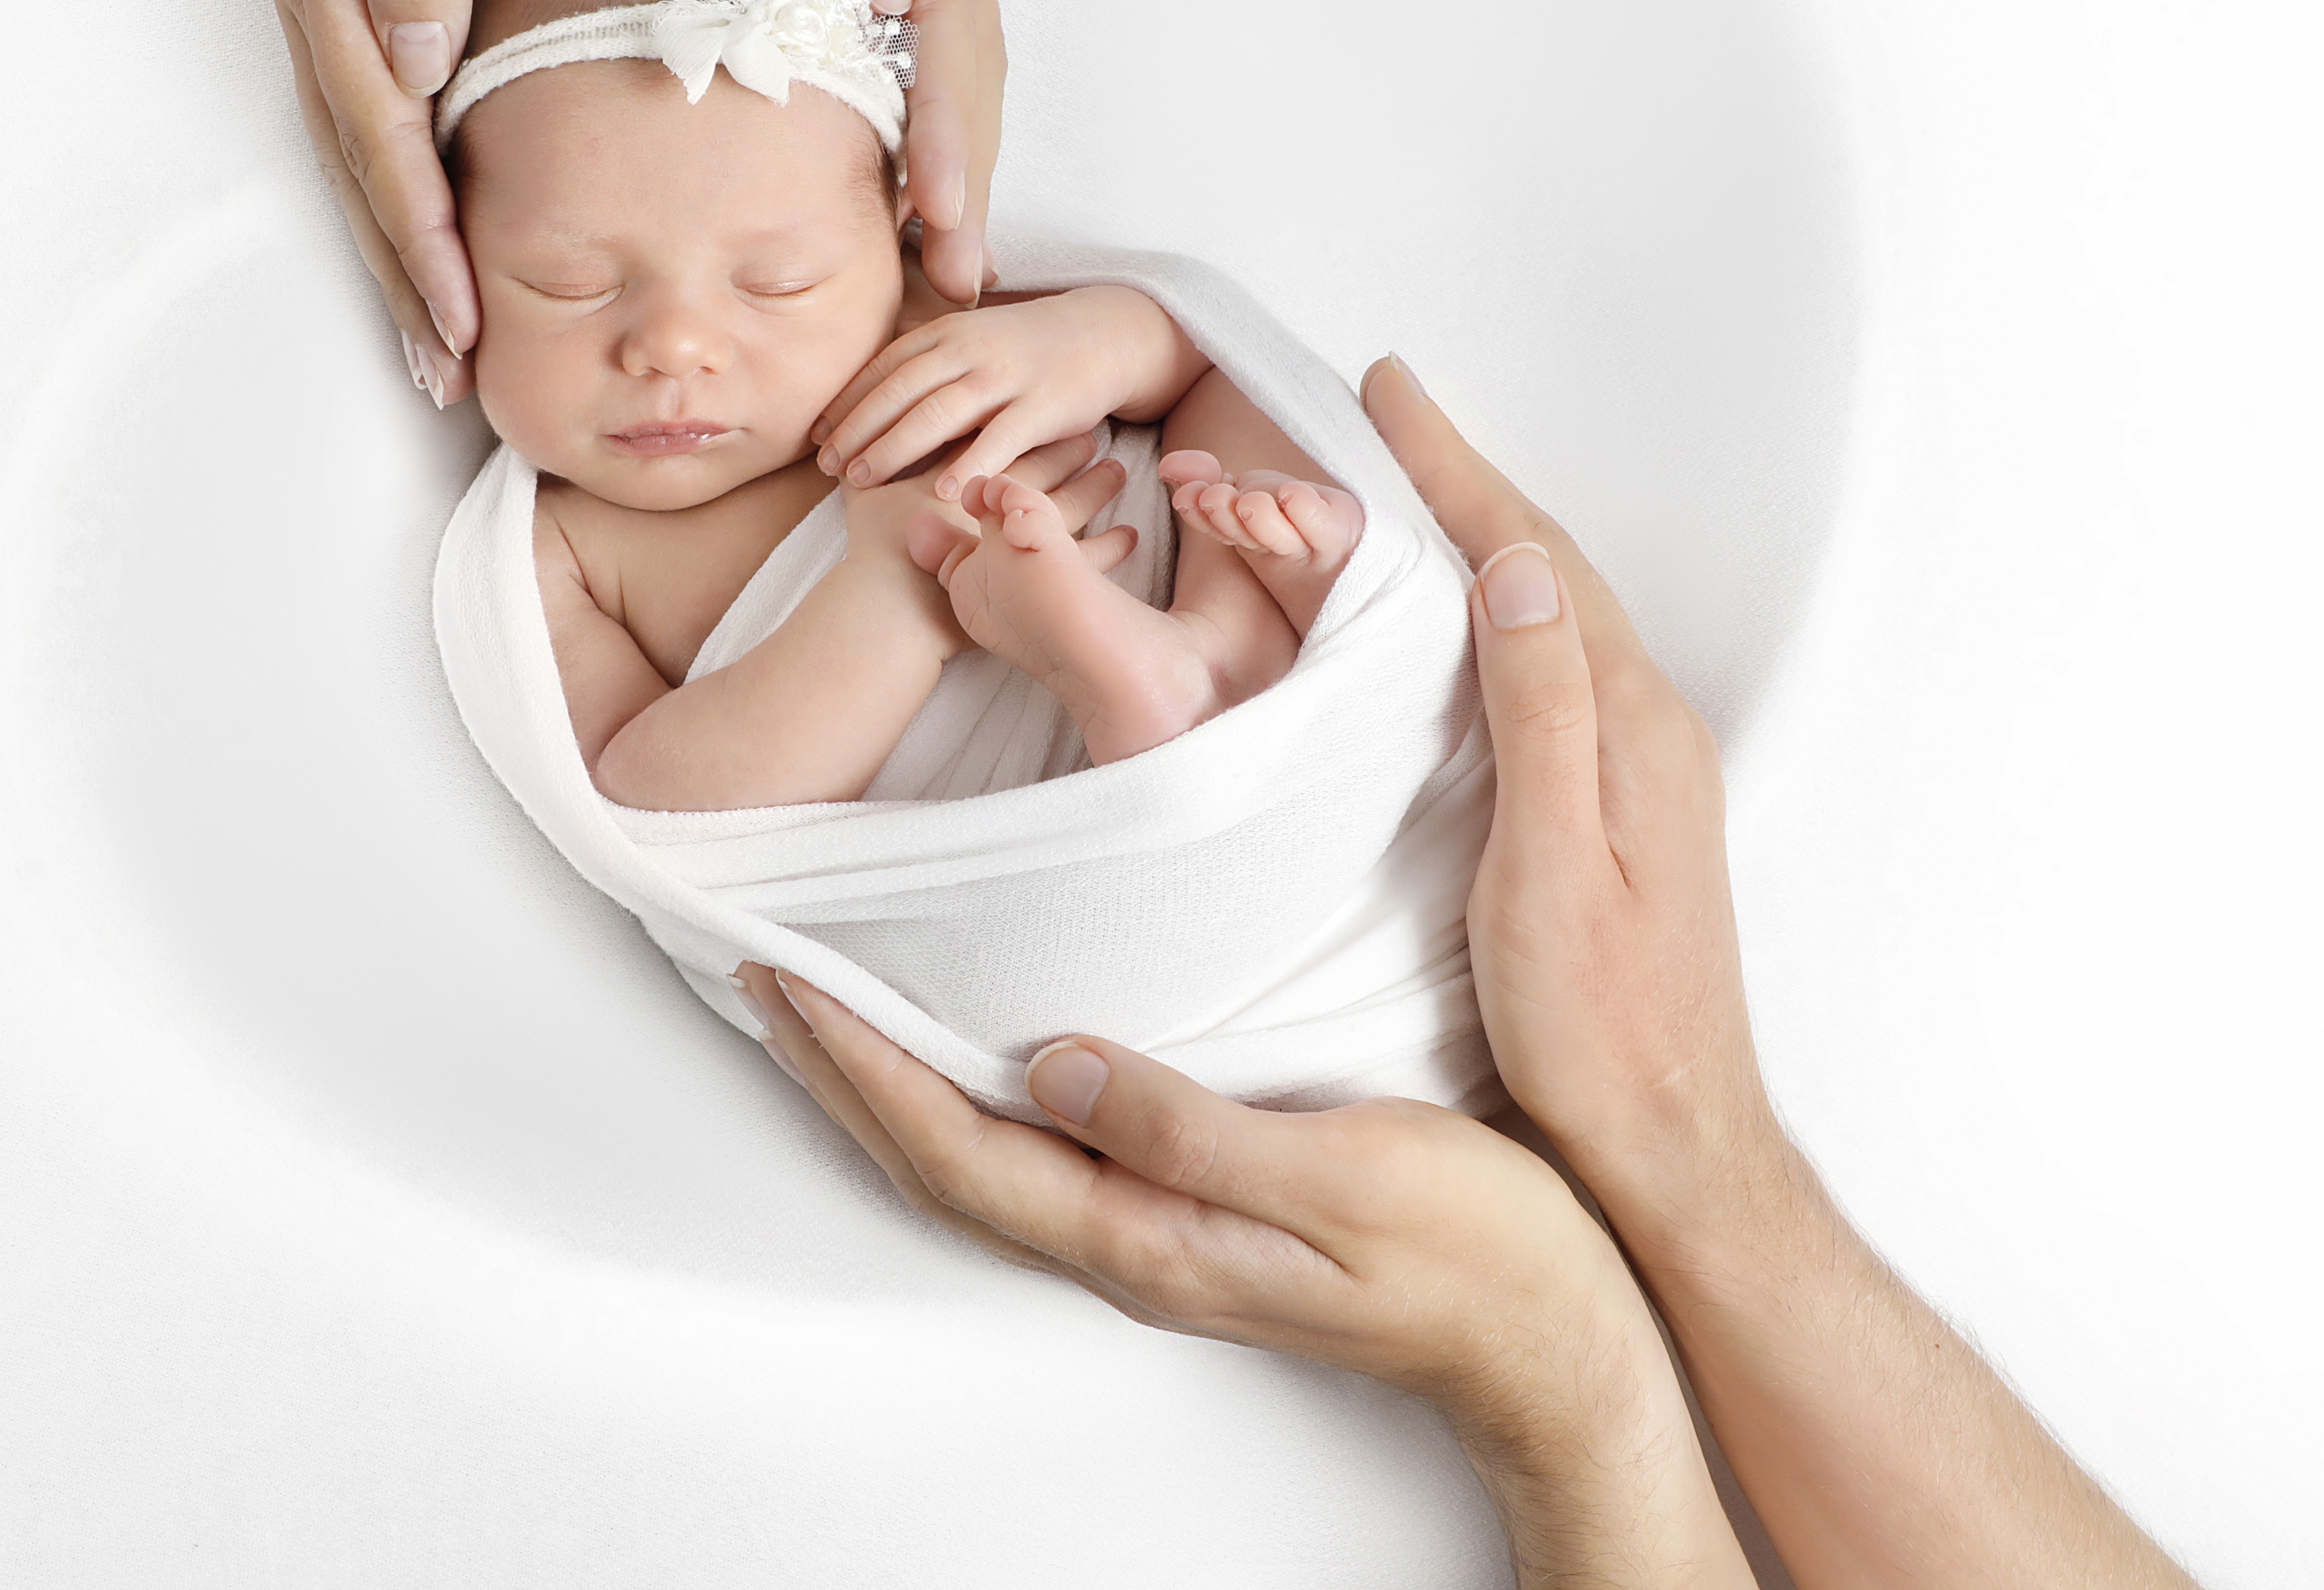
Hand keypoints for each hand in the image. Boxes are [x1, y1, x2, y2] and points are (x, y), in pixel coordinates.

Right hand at [268, 0, 570, 408]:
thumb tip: (411, 60)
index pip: (387, 133)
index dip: (424, 235)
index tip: (463, 320)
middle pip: (360, 169)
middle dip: (403, 279)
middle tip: (448, 380)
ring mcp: (331, 1)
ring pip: (360, 159)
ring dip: (396, 256)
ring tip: (439, 349)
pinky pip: (377, 124)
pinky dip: (401, 198)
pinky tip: (434, 247)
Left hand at [545, 0, 1003, 307]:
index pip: (954, 27)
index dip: (953, 133)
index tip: (945, 227)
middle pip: (963, 64)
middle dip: (966, 174)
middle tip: (960, 282)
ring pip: (933, 72)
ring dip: (940, 168)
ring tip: (938, 262)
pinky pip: (878, 61)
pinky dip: (889, 135)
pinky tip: (879, 199)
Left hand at [735, 966, 1750, 1581]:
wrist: (1556, 1344)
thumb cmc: (1479, 1255)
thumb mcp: (1345, 1175)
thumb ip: (1195, 1129)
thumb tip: (1059, 1063)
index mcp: (1154, 1238)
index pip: (963, 1152)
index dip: (864, 1071)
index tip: (787, 984)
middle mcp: (1134, 1249)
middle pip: (943, 1165)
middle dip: (844, 1076)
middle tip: (767, 979)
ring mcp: (1160, 1240)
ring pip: (982, 1162)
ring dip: (895, 1087)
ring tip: (834, 1007)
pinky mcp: (1194, 1216)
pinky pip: (1039, 1156)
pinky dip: (971, 1098)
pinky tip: (970, 1051)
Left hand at [812, 290, 1178, 500]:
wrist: (1104, 334)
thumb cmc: (1026, 349)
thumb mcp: (970, 340)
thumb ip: (927, 363)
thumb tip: (871, 401)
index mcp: (948, 332)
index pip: (884, 367)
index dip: (846, 402)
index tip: (814, 435)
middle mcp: (970, 349)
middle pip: (900, 391)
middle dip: (858, 428)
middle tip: (825, 466)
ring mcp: (1007, 376)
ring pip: (939, 412)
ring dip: (896, 447)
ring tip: (863, 479)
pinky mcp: (1043, 405)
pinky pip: (1000, 437)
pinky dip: (970, 463)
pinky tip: (945, 491)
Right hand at [835, 427, 1130, 650]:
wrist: (889, 608)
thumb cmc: (877, 550)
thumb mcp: (869, 496)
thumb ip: (875, 464)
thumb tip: (865, 436)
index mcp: (967, 470)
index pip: (1006, 433)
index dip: (1028, 419)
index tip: (1050, 404)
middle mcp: (1001, 497)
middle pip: (1045, 462)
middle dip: (1069, 445)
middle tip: (1094, 431)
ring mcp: (1024, 537)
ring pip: (1072, 504)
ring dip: (1096, 487)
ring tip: (1118, 473)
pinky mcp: (1039, 576)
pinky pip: (1088, 560)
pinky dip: (1109, 547)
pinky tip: (1128, 537)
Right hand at [1360, 356, 1787, 1256]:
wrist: (1674, 1140)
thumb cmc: (1601, 1029)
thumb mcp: (1553, 870)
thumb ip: (1542, 714)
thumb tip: (1515, 573)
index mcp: (1630, 729)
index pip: (1527, 563)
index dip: (1453, 472)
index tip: (1389, 395)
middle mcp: (1649, 730)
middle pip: (1545, 569)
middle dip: (1463, 481)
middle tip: (1390, 409)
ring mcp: (1643, 767)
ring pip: (1550, 614)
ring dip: (1480, 539)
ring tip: (1415, 484)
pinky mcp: (1624, 806)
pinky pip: (1553, 666)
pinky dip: (1498, 612)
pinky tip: (1466, 620)